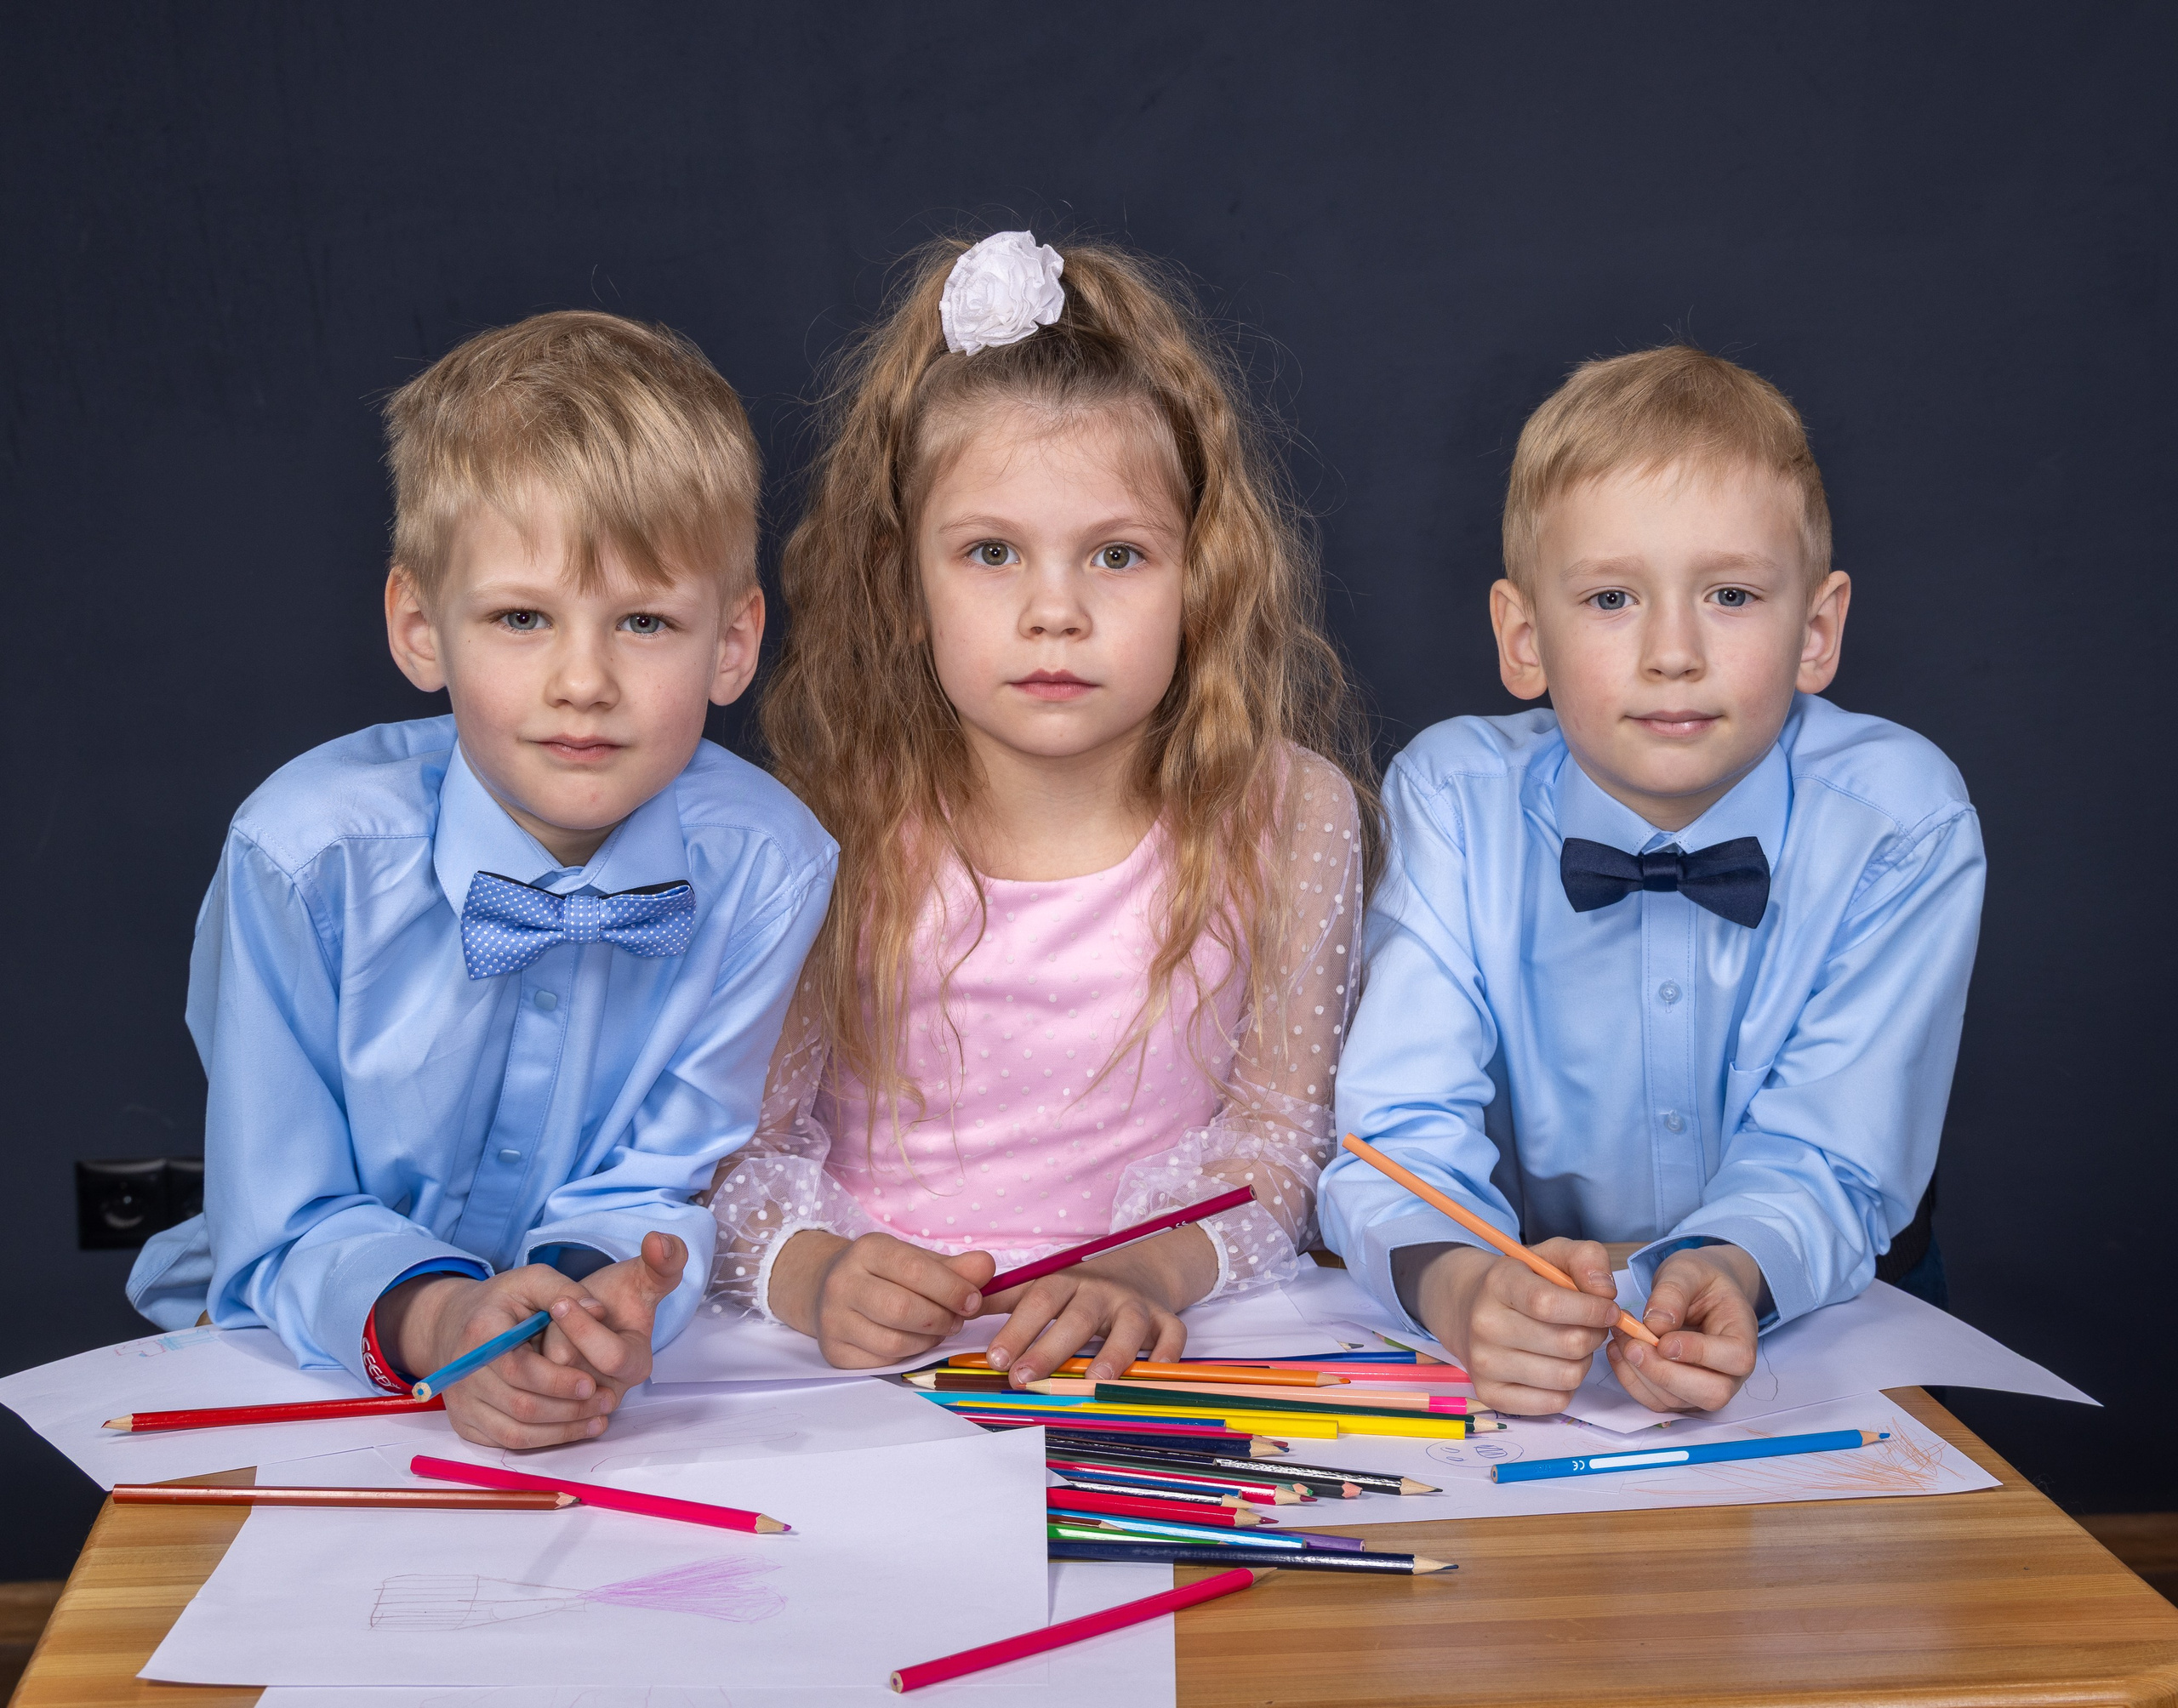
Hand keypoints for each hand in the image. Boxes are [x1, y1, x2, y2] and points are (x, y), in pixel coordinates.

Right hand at [378, 1264, 610, 1449]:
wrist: (452, 1325)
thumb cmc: (501, 1302)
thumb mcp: (531, 1280)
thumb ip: (565, 1290)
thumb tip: (598, 1310)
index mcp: (481, 1334)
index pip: (519, 1370)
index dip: (557, 1381)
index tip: (591, 1383)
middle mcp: (462, 1373)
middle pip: (520, 1406)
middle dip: (569, 1409)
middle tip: (606, 1402)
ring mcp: (461, 1403)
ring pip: (515, 1432)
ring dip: (562, 1431)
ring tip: (599, 1419)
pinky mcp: (466, 1423)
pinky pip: (507, 1442)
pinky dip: (544, 1440)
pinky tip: (574, 1429)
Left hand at [537, 1231, 688, 1403]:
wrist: (589, 1317)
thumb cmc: (617, 1296)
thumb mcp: (642, 1276)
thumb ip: (662, 1262)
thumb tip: (661, 1243)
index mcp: (637, 1365)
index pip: (612, 1357)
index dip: (584, 1328)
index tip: (561, 1301)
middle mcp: (608, 1392)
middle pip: (569, 1369)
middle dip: (554, 1336)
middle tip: (549, 1315)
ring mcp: (578, 1405)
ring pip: (543, 1382)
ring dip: (535, 1350)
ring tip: (544, 1332)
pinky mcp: (550, 1411)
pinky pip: (527, 1394)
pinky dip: (519, 1370)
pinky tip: (531, 1348)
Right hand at [769, 1230, 994, 1368]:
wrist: (828, 1288)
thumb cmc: (884, 1274)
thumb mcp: (917, 1260)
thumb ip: (954, 1267)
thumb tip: (987, 1268)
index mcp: (867, 1250)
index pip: (915, 1270)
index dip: (951, 1289)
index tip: (974, 1301)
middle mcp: (843, 1282)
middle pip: (903, 1309)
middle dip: (941, 1319)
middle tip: (957, 1320)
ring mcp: (833, 1320)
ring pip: (894, 1341)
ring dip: (929, 1341)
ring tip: (938, 1331)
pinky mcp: (834, 1352)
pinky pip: (882, 1362)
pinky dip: (908, 1356)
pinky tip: (914, 1342)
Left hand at [982, 1229, 1213, 1384]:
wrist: (1141, 1269)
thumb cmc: (1081, 1288)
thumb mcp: (1043, 1285)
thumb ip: (1004, 1299)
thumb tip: (958, 1309)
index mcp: (1067, 1282)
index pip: (1038, 1302)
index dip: (1017, 1329)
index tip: (994, 1359)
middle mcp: (1101, 1292)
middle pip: (1076, 1318)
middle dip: (1050, 1348)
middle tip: (1024, 1378)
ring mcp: (1136, 1306)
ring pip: (1128, 1326)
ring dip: (1114, 1351)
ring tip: (1096, 1379)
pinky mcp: (1167, 1320)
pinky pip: (1173, 1335)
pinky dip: (1168, 1354)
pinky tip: (1157, 1373)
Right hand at [1410, 1238, 1620, 1415]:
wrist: (1469, 1307)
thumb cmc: (1521, 1282)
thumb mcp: (1551, 1256)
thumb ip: (1586, 1258)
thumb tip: (1605, 1291)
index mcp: (1498, 1283)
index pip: (1549, 1303)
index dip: (1591, 1310)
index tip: (1609, 1309)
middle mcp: (1485, 1324)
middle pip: (1567, 1343)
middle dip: (1594, 1335)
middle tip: (1591, 1327)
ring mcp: (1484, 1363)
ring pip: (1567, 1376)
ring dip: (1583, 1361)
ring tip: (1573, 1345)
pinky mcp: (1490, 1394)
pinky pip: (1555, 1402)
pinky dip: (1568, 1387)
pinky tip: (1557, 1365)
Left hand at [1605, 1244, 1760, 1412]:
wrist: (1695, 1291)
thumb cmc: (1697, 1280)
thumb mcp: (1686, 1270)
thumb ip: (1673, 1292)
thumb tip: (1656, 1324)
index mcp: (1743, 1336)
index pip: (1736, 1359)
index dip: (1699, 1354)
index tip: (1663, 1341)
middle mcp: (1731, 1371)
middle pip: (1712, 1394)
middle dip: (1666, 1374)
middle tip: (1633, 1346)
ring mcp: (1706, 1386)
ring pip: (1678, 1401)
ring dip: (1641, 1374)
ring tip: (1620, 1338)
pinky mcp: (1680, 1393)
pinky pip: (1656, 1400)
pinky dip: (1631, 1379)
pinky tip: (1618, 1350)